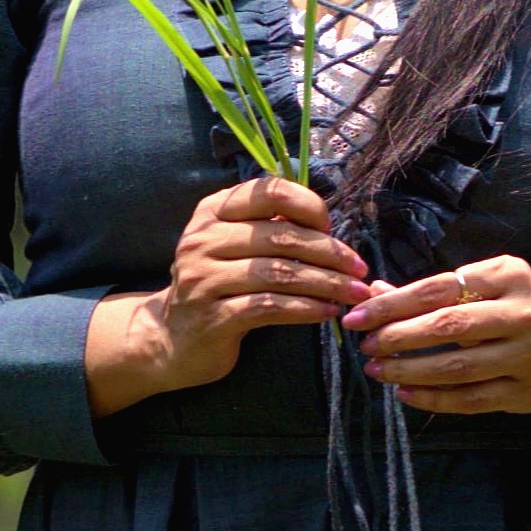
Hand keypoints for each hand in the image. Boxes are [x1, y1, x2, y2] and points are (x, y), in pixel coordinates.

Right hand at [85, 178, 370, 419]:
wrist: (172, 339)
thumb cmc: (216, 287)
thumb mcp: (232, 247)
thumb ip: (266, 229)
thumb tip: (324, 221)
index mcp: (212, 211)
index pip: (269, 192)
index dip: (308, 206)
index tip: (332, 228)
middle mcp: (204, 240)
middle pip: (281, 237)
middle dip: (329, 252)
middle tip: (359, 268)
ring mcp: (205, 279)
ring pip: (280, 273)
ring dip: (325, 283)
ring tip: (353, 293)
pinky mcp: (214, 317)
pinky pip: (270, 307)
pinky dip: (306, 309)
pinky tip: (327, 312)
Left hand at [341, 255, 530, 414]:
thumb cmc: (511, 309)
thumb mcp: (480, 286)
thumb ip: (428, 292)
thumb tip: (372, 293)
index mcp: (509, 275)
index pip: (439, 288)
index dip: (394, 304)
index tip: (359, 317)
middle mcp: (523, 313)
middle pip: (449, 326)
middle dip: (400, 338)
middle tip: (368, 347)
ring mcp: (527, 356)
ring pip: (458, 367)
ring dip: (410, 371)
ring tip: (379, 371)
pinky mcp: (524, 392)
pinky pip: (470, 399)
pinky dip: (433, 399)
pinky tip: (405, 393)